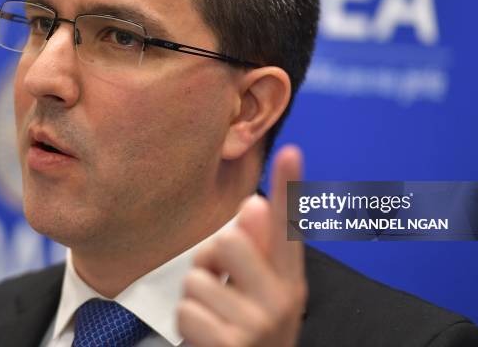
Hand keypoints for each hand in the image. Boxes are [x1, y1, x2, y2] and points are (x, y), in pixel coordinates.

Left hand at [178, 145, 306, 346]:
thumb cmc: (251, 327)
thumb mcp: (262, 292)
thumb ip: (259, 251)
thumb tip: (253, 204)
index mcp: (290, 281)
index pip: (288, 227)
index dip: (288, 188)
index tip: (289, 151)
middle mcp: (281, 301)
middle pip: (228, 241)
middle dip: (210, 259)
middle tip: (219, 282)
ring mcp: (257, 325)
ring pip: (197, 278)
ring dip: (196, 296)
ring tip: (214, 314)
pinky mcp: (230, 346)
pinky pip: (186, 310)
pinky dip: (187, 322)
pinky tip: (206, 335)